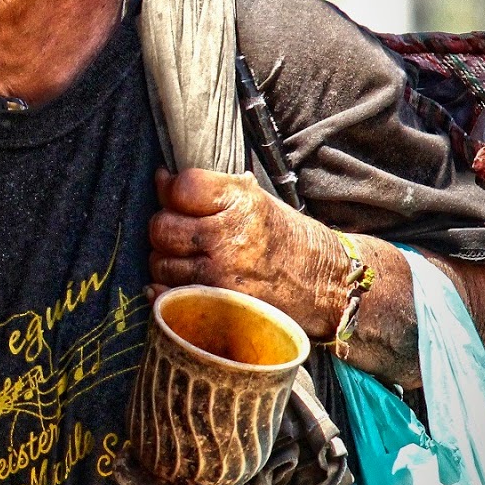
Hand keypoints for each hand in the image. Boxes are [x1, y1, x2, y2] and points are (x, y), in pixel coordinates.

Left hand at [148, 167, 343, 336]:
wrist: (325, 285)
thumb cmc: (286, 239)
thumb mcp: (257, 201)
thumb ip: (210, 191)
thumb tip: (161, 178)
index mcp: (242, 202)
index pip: (181, 187)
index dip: (171, 190)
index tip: (176, 195)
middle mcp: (229, 238)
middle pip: (161, 227)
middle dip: (165, 227)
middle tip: (182, 231)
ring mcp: (222, 275)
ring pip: (159, 263)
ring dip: (166, 260)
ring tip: (190, 257)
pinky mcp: (218, 306)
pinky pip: (169, 296)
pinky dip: (168, 290)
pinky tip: (183, 282)